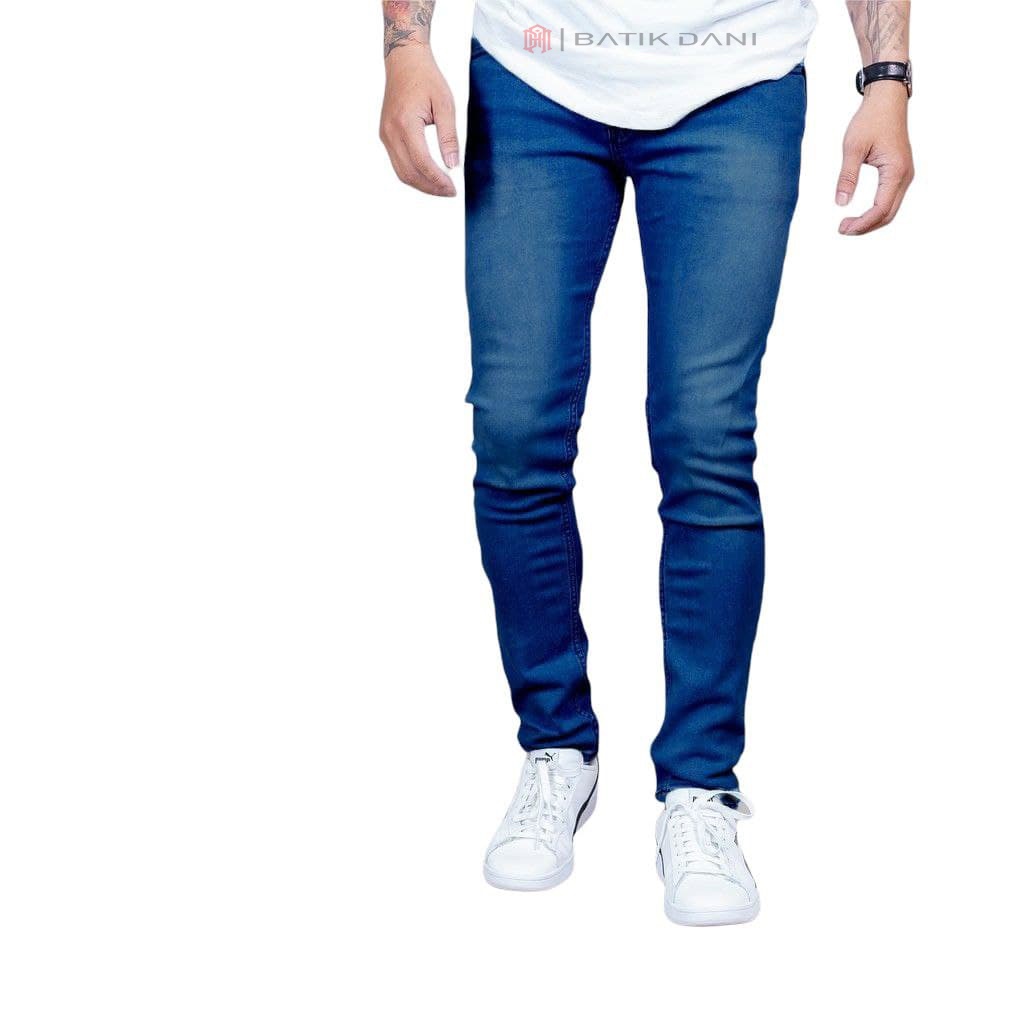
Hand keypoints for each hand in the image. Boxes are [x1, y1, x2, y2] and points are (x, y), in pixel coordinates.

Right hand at [380, 47, 458, 197]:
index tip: (453, 188)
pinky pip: (398, 163)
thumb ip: (449, 136)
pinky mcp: (385, 136)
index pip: (421, 162)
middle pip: (409, 173)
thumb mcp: (445, 104)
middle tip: (449, 192)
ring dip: (421, 185)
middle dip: (430, 187)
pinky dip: (413, 174)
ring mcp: (385, 135)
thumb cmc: (426, 79)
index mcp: (405, 123)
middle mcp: (390, 132)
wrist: (404, 61)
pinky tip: (429, 177)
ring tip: (441, 188)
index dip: (437, 180)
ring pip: (401, 172)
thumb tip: (453, 165)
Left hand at [835, 83, 913, 234]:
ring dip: (871, 220)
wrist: (887, 100)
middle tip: (842, 229)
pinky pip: (890, 199)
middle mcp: (905, 175)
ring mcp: (905, 174)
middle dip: (865, 226)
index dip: (862, 223)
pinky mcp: (900, 172)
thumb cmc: (871, 119)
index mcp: (896, 171)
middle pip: (888, 214)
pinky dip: (876, 211)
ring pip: (890, 209)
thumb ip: (847, 177)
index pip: (880, 209)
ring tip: (848, 224)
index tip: (842, 228)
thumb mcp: (853, 148)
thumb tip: (840, 203)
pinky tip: (860, 213)